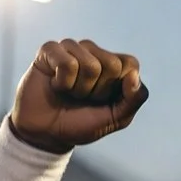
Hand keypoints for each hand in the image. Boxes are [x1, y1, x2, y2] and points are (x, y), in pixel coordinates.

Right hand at [11, 39, 148, 152]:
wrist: (46, 133)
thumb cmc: (80, 124)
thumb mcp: (115, 119)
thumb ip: (133, 100)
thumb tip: (134, 75)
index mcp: (114, 65)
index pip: (130, 63)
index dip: (118, 88)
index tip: (104, 100)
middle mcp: (94, 52)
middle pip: (112, 65)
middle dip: (98, 91)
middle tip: (83, 97)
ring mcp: (72, 48)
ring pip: (90, 65)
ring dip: (79, 89)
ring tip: (69, 92)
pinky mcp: (50, 49)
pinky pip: (66, 62)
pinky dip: (62, 82)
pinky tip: (55, 84)